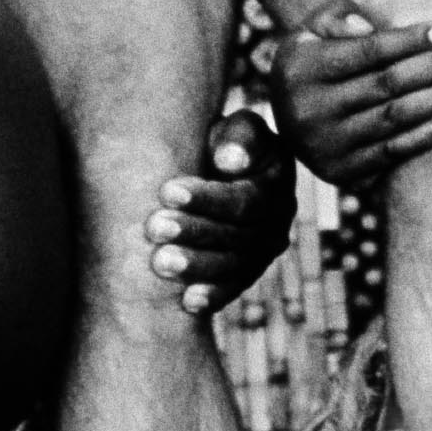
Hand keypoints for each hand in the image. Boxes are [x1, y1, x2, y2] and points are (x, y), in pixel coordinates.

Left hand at [144, 106, 295, 316]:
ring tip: (160, 263)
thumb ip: (239, 136)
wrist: (213, 166)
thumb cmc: (220, 140)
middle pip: (239, 236)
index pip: (246, 198)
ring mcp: (264, 249)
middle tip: (153, 227)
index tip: (166, 190)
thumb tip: (230, 161)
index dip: (207, 198)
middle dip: (194, 232)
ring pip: (235, 266)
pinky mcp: (246, 271)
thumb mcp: (235, 127)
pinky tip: (188, 303)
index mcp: (277, 180)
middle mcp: (278, 219)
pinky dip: (213, 296)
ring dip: (197, 266)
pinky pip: (233, 287)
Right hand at [268, 0, 431, 190]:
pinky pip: (391, 152)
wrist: (286, 121)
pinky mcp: (340, 171)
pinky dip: (423, 136)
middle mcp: (310, 108)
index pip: (369, 51)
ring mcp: (325, 143)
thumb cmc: (313, 63)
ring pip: (394, 118)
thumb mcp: (310, 31)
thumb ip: (337, 17)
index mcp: (303, 67)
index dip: (412, 40)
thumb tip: (367, 29)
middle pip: (387, 84)